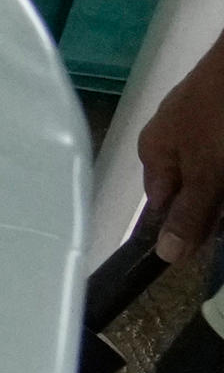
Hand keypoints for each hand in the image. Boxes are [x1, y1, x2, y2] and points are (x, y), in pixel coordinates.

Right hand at [142, 38, 223, 258]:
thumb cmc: (221, 116)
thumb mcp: (207, 170)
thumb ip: (191, 213)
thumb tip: (164, 256)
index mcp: (156, 152)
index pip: (165, 207)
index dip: (191, 229)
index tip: (216, 244)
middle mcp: (175, 140)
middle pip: (196, 190)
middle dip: (217, 209)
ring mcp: (205, 128)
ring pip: (215, 174)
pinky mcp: (222, 120)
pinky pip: (221, 155)